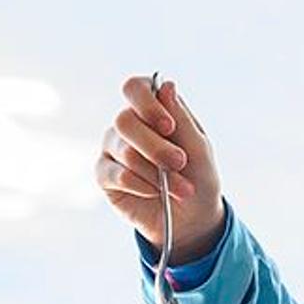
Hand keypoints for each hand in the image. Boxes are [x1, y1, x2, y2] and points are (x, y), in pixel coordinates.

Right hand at [99, 74, 227, 261]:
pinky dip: (142, 185)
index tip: (168, 128)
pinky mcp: (105, 175)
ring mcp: (112, 148)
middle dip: (156, 146)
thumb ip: (181, 118)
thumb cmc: (197, 176)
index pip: (135, 88)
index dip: (147, 104)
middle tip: (179, 163)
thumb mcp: (199, 147)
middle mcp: (127, 124)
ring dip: (156, 173)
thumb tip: (165, 86)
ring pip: (124, 151)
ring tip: (180, 189)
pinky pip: (118, 175)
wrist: (191, 217)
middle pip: (124, 120)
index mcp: (151, 108)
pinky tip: (155, 192)